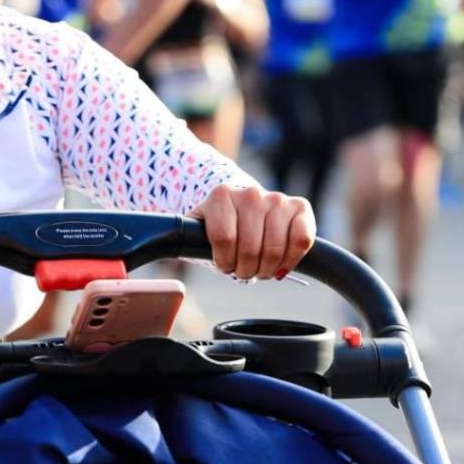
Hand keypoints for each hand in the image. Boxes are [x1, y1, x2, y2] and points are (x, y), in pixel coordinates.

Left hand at [189, 182, 314, 279]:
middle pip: (250, 249)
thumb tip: (162, 241)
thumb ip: (184, 239)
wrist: (245, 211)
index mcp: (220, 196)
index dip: (224, 261)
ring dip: (266, 269)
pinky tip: (281, 263)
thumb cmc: (221, 228)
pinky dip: (291, 260)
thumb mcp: (198, 232)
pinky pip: (302, 240)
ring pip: (275, 249)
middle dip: (246, 269)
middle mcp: (250, 193)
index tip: (224, 264)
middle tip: (243, 270)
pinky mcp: (300, 207)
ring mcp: (276, 198)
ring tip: (260, 268)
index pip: (223, 240)